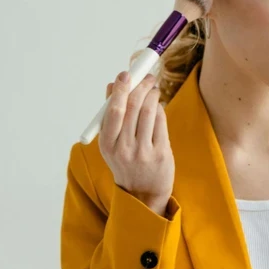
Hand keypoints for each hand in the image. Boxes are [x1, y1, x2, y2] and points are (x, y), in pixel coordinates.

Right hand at [98, 71, 173, 215]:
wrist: (143, 194)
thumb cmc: (126, 162)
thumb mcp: (112, 144)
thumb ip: (111, 116)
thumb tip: (112, 86)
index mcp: (107, 145)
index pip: (113, 111)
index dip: (120, 89)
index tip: (125, 74)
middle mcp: (124, 148)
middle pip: (132, 107)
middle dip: (140, 86)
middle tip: (147, 76)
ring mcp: (143, 152)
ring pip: (149, 112)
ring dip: (152, 94)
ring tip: (153, 89)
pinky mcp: (161, 153)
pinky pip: (161, 122)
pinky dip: (160, 108)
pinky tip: (158, 105)